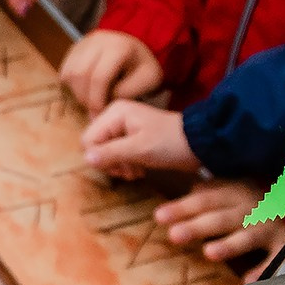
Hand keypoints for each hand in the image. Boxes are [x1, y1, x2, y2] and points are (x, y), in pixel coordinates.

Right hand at [58, 30, 162, 110]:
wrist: (138, 47)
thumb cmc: (143, 66)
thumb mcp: (147, 80)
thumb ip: (125, 92)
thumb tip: (100, 106)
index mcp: (118, 47)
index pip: (99, 77)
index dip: (96, 99)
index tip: (100, 113)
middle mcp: (97, 41)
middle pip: (80, 74)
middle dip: (84, 97)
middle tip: (93, 110)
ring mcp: (84, 42)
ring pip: (69, 72)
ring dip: (76, 92)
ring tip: (90, 100)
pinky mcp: (75, 47)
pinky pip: (65, 69)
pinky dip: (71, 85)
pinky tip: (84, 90)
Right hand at [81, 98, 197, 179]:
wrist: (200, 144)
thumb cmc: (170, 143)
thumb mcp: (140, 148)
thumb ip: (111, 153)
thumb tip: (85, 159)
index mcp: (115, 113)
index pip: (88, 140)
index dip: (99, 157)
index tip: (119, 166)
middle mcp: (115, 117)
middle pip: (95, 147)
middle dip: (110, 163)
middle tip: (129, 170)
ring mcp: (123, 129)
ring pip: (105, 154)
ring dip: (119, 167)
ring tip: (136, 171)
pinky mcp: (132, 139)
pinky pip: (117, 155)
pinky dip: (126, 165)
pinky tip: (139, 169)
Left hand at [158, 177, 284, 262]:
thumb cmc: (246, 200)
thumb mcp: (227, 190)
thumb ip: (202, 194)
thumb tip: (173, 200)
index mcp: (234, 193)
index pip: (204, 200)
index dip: (182, 208)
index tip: (159, 217)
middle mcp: (251, 208)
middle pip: (221, 218)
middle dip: (198, 227)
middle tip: (174, 235)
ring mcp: (268, 227)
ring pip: (248, 236)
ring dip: (230, 245)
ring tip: (209, 253)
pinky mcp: (284, 243)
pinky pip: (276, 257)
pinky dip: (265, 268)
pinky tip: (248, 281)